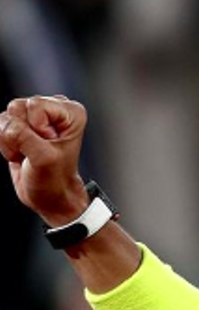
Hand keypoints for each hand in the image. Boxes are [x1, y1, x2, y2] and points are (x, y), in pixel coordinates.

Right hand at [0, 95, 89, 225]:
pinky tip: (21, 153)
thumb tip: (5, 124)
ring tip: (28, 153)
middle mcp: (54, 108)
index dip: (37, 129)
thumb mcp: (43, 159)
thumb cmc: (54, 179)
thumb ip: (22, 136)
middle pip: (17, 107)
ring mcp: (35, 116)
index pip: (35, 104)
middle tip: (37, 151)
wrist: (49, 195)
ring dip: (12, 141)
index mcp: (71, 112)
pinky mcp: (20, 125)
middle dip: (21, 134)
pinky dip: (6, 144)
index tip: (50, 145)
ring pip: (6, 117)